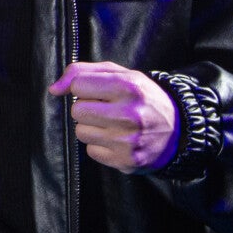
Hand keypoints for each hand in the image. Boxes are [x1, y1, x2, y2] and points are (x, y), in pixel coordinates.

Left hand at [48, 61, 178, 172]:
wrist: (178, 130)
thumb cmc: (143, 98)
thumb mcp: (121, 74)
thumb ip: (83, 72)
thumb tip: (54, 89)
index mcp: (129, 86)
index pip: (79, 85)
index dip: (85, 88)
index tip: (98, 92)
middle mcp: (129, 114)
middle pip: (77, 110)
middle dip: (87, 108)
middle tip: (107, 109)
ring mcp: (127, 140)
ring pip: (81, 132)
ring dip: (92, 128)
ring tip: (113, 124)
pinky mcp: (125, 160)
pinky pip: (91, 151)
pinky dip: (100, 145)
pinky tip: (118, 139)